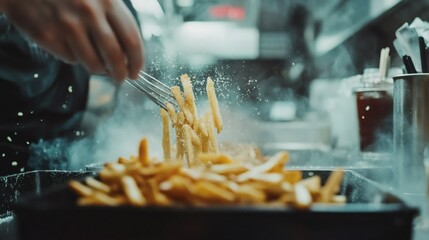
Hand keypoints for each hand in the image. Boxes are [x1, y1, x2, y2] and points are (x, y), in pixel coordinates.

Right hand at [0, 0, 143, 81]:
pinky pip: (71, 59)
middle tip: (121, 79)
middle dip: (121, 74)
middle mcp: (88, 12)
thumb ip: (116, 21)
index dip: (137, 61)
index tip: (136, 72)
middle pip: (115, 57)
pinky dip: (75, 57)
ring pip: (93, 64)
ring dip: (99, 69)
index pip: (132, 40)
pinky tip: (70, 44)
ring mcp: (66, 24)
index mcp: (107, 1)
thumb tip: (130, 57)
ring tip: (97, 63)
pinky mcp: (47, 35)